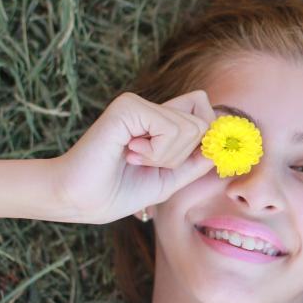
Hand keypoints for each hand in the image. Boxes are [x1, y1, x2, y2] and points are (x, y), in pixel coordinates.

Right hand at [52, 90, 216, 223]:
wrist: (79, 200)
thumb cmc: (117, 192)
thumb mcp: (169, 179)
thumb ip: (196, 161)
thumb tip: (224, 145)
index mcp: (158, 120)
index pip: (204, 112)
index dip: (208, 138)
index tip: (190, 161)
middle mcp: (149, 106)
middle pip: (203, 121)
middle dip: (183, 154)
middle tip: (147, 162)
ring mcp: (138, 103)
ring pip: (192, 127)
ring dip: (167, 156)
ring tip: (134, 158)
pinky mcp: (128, 106)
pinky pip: (172, 128)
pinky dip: (157, 152)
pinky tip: (129, 153)